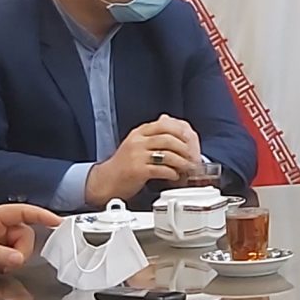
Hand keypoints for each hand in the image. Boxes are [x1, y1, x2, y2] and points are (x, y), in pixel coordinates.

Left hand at [0, 202, 60, 274]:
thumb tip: (18, 258)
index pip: (22, 211)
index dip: (40, 215)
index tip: (57, 222)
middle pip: (24, 234)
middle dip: (20, 250)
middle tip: (8, 262)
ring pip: (20, 248)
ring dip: (13, 259)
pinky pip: (12, 257)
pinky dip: (7, 264)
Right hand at [84, 117, 201, 202]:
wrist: (106, 181)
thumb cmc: (123, 164)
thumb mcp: (136, 143)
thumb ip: (151, 133)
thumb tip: (167, 119)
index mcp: (139, 133)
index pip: (164, 125)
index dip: (181, 131)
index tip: (191, 139)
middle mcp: (137, 142)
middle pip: (168, 139)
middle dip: (184, 148)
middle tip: (193, 156)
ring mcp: (137, 156)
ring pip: (166, 154)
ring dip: (181, 162)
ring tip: (187, 167)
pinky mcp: (137, 171)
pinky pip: (161, 169)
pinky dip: (172, 173)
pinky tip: (175, 176)